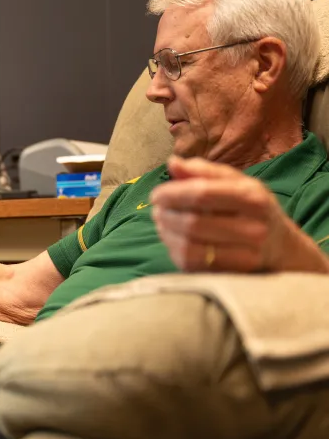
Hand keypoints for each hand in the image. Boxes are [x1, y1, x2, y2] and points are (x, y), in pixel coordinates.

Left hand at [150, 156, 289, 271]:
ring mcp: (245, 256)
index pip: (202, 194)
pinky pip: (193, 265)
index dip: (172, 194)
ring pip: (190, 248)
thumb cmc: (252, 208)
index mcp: (252, 198)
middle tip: (156, 210)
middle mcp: (253, 228)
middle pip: (193, 223)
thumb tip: (172, 162)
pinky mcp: (232, 276)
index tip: (156, 195)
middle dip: (166, 215)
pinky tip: (172, 239)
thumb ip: (203, 171)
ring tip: (161, 223)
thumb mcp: (236, 182)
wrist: (281, 247)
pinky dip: (174, 250)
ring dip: (167, 234)